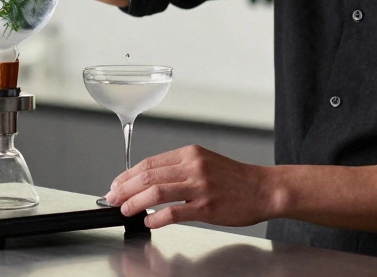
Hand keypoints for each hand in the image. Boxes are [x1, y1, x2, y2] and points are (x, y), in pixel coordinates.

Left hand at [103, 145, 276, 228]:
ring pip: (156, 193)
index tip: (116, 185)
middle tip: (112, 199)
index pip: (149, 163)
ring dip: (135, 203)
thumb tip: (149, 181)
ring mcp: (200, 187)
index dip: (127, 175)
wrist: (263, 189)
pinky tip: (149, 223)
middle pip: (148, 176)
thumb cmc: (235, 179)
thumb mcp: (205, 162)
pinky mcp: (206, 207)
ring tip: (125, 211)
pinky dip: (156, 219)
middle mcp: (193, 166)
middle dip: (124, 189)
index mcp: (190, 153)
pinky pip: (174, 213)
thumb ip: (179, 169)